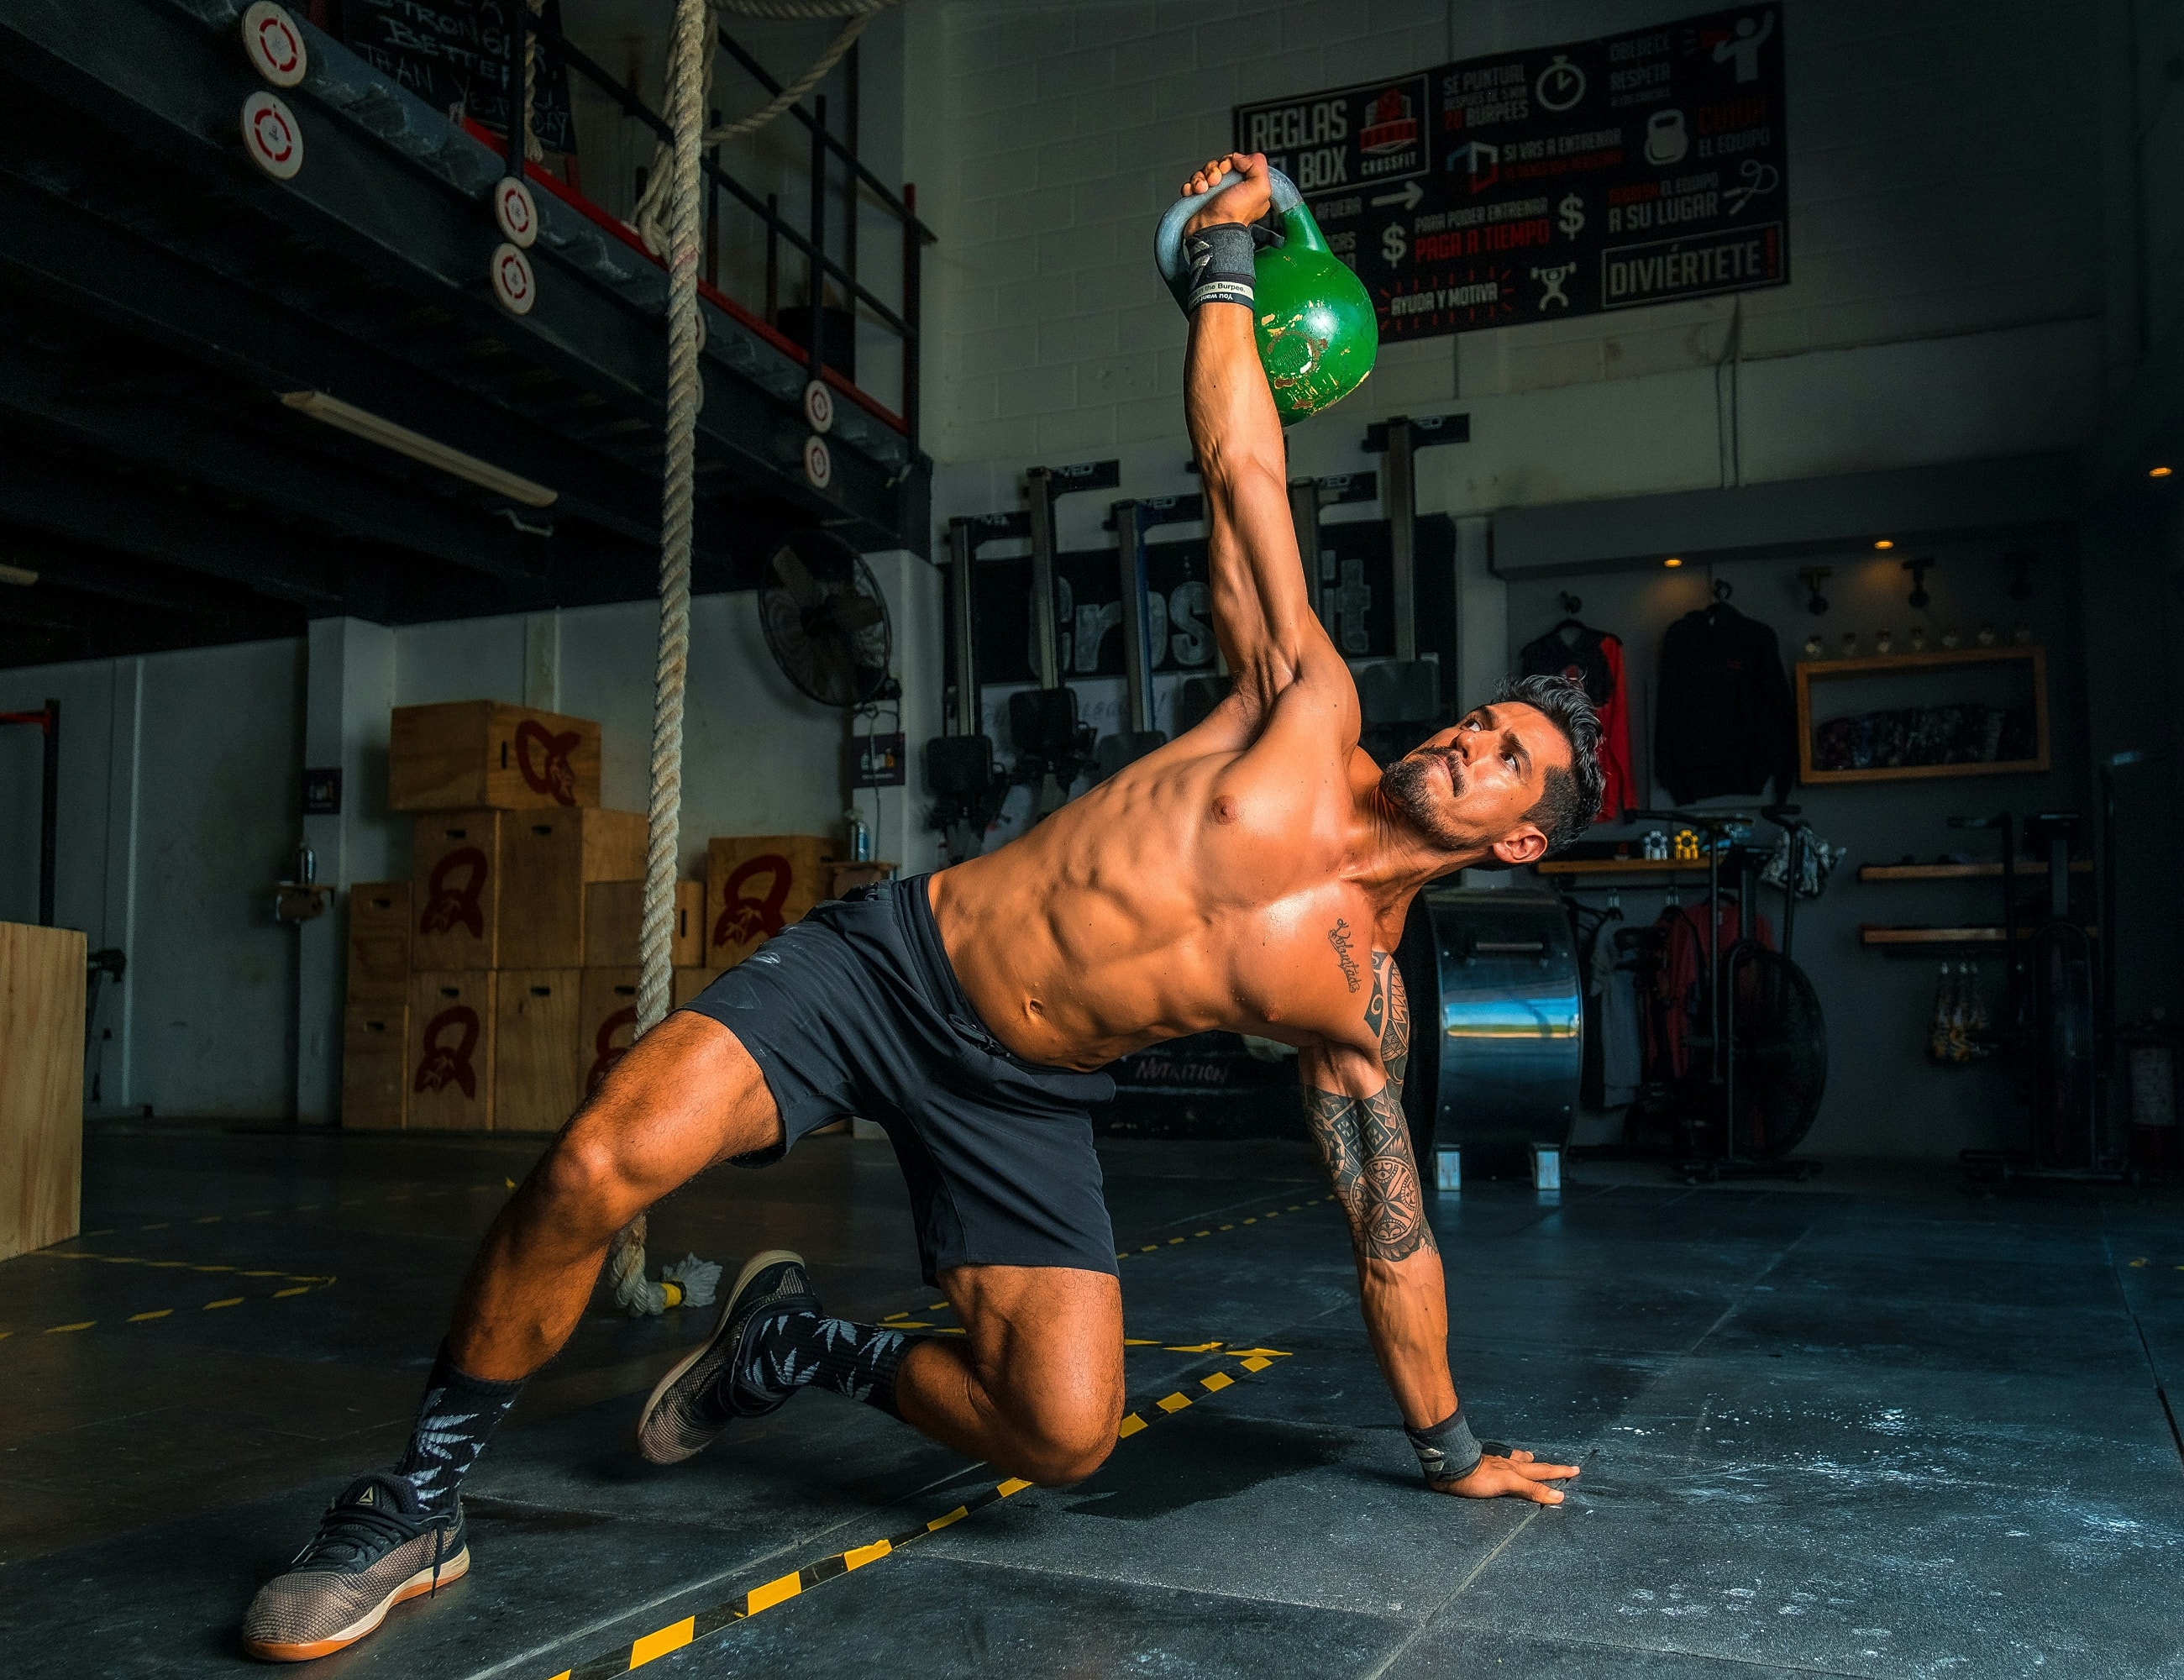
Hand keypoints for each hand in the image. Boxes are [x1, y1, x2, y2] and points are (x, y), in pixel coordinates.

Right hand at [1182, 152, 1270, 231]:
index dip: (1233, 161)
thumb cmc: (1233, 215)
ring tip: (1203, 189)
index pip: (1240, 162)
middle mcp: (1233, 191)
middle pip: (1221, 165)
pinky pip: (1193, 183)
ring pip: (1205, 173)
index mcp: (1250, 188)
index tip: (1230, 168)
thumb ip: (1258, 165)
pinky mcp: (1201, 199)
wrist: (1211, 229)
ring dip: (1201, 178)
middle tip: (1215, 181)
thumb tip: (1240, 158)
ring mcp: (1216, 195)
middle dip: (1214, 169)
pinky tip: (1195, 192)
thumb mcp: (1260, 188)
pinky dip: (1191, 186)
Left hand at [1431, 1447, 1578, 1504]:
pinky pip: (1500, 1466)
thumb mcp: (1509, 1483)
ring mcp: (1495, 1466)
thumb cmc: (1479, 1476)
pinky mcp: (1481, 1470)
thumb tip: (1559, 1496)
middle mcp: (1508, 1466)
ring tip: (1531, 1458)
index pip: (1542, 1472)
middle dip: (1549, 1468)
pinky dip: (1506, 1463)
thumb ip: (1532, 1489)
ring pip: (1515, 1462)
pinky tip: (1502, 1463)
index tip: (1575, 1471)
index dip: (1558, 1473)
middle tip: (1566, 1466)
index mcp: (1517, 1469)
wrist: (1451, 1468)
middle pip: (1533, 1466)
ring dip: (1526, 1461)